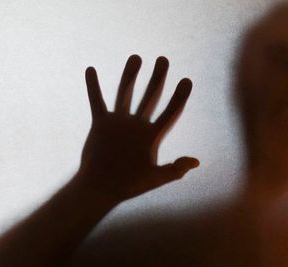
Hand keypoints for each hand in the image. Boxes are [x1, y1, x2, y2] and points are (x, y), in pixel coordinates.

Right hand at [76, 55, 198, 201]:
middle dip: (158, 78)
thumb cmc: (128, 186)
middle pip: (151, 96)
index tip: (187, 80)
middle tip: (164, 59)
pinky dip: (94, 86)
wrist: (101, 188)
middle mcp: (137, 126)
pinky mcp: (101, 124)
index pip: (170, 112)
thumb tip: (196, 162)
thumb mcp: (155, 178)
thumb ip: (175, 170)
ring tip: (136, 57)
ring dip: (130, 75)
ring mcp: (119, 123)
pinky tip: (91, 70)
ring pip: (126, 93)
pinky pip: (97, 101)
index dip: (179, 98)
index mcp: (152, 136)